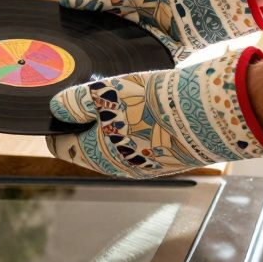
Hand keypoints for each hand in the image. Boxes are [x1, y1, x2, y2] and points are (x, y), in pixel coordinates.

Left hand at [46, 47, 262, 177]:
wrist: (207, 115)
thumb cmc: (152, 104)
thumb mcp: (105, 93)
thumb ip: (75, 101)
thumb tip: (56, 108)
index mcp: (96, 156)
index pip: (62, 147)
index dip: (56, 126)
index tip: (55, 109)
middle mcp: (118, 168)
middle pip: (90, 146)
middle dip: (86, 124)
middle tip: (88, 97)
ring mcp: (146, 167)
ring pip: (118, 145)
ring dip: (114, 126)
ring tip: (121, 98)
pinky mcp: (168, 161)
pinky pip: (143, 145)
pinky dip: (139, 129)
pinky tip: (148, 108)